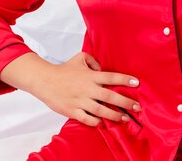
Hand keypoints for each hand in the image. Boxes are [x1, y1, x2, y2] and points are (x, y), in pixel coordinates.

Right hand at [0, 52, 140, 126]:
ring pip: (100, 110)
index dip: (125, 79)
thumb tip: (102, 67)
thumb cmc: (64, 70)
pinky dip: (95, 121)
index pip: (111, 77)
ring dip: (114, 115)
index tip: (137, 83)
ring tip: (125, 118)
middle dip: (125, 102)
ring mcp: (80, 100)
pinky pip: (86, 118)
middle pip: (110, 96)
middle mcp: (87, 88)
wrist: (44, 80)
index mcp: (90, 76)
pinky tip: (102, 123)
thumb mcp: (80, 58)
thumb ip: (94, 60)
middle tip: (137, 107)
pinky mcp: (72, 110)